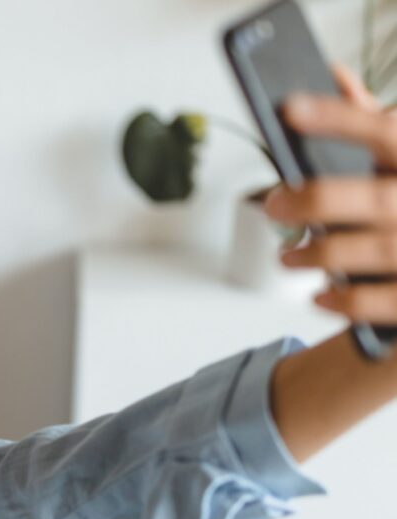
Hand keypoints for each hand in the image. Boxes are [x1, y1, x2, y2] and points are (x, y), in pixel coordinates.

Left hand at [263, 64, 396, 322]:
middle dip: (314, 201)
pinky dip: (345, 301)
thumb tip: (334, 75)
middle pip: (373, 199)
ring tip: (289, 256)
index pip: (384, 130)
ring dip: (318, 256)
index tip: (290, 108)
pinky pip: (381, 302)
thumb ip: (372, 120)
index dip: (338, 118)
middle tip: (274, 204)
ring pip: (371, 251)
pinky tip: (321, 296)